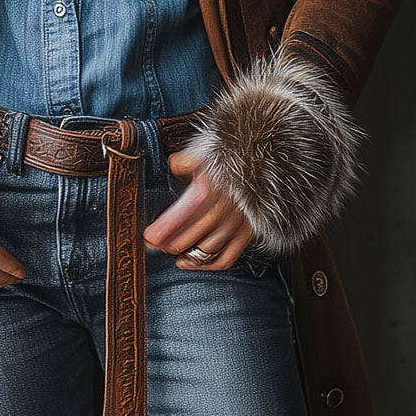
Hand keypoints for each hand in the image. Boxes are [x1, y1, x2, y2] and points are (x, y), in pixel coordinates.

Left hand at [142, 149, 254, 269]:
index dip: (160, 232)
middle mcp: (221, 210)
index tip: (149, 237)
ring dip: (186, 256)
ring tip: (173, 253)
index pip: (177, 220)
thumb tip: (173, 166)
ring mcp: (236, 224)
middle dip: (168, 244)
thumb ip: (184, 161)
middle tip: (155, 245)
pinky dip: (209, 265)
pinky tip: (194, 263)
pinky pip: (227, 258)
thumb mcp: (205, 150)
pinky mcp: (249, 233)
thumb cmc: (233, 153)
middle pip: (188, 238)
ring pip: (206, 251)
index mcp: (206, 191)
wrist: (266, 157)